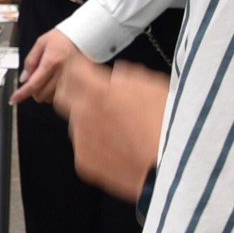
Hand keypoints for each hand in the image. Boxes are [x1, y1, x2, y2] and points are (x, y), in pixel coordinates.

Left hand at [16, 28, 81, 104]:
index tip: (14, 99)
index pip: (33, 83)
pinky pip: (60, 97)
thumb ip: (31, 60)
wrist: (81, 38)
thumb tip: (23, 78)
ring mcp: (70, 81)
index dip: (22, 93)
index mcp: (52, 62)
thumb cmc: (62, 38)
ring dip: (42, 93)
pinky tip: (52, 84)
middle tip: (32, 82)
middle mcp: (62, 73)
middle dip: (33, 91)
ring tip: (44, 80)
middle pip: (41, 94)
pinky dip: (52, 94)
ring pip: (50, 98)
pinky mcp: (76, 85)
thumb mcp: (41, 43)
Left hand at [56, 61, 168, 203]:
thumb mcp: (154, 87)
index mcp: (97, 91)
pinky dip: (95, 145)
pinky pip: (84, 147)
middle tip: (93, 94)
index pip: (71, 68)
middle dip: (74, 90)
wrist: (170, 168)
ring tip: (117, 128)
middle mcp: (82, 114)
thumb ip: (127, 77)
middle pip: (63, 94)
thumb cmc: (167, 127)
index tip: (83, 66)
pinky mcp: (83, 163)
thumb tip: (117, 75)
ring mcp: (81, 140)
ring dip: (89, 120)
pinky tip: (118, 148)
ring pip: (76, 123)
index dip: (78, 65)